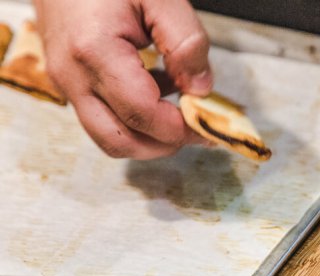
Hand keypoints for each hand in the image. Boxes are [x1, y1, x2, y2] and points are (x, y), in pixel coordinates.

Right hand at [33, 0, 212, 159]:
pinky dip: (135, 119)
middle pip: (121, 141)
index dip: (179, 129)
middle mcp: (73, 75)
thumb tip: (200, 89)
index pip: (141, 113)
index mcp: (95, 51)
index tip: (209, 126)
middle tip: (198, 129)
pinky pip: (103, 116)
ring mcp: (66, 82)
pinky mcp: (69, 82)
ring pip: (109, 136)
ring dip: (149, 136)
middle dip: (164, 145)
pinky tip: (159, 91)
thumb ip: (186, 42)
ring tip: (180, 109)